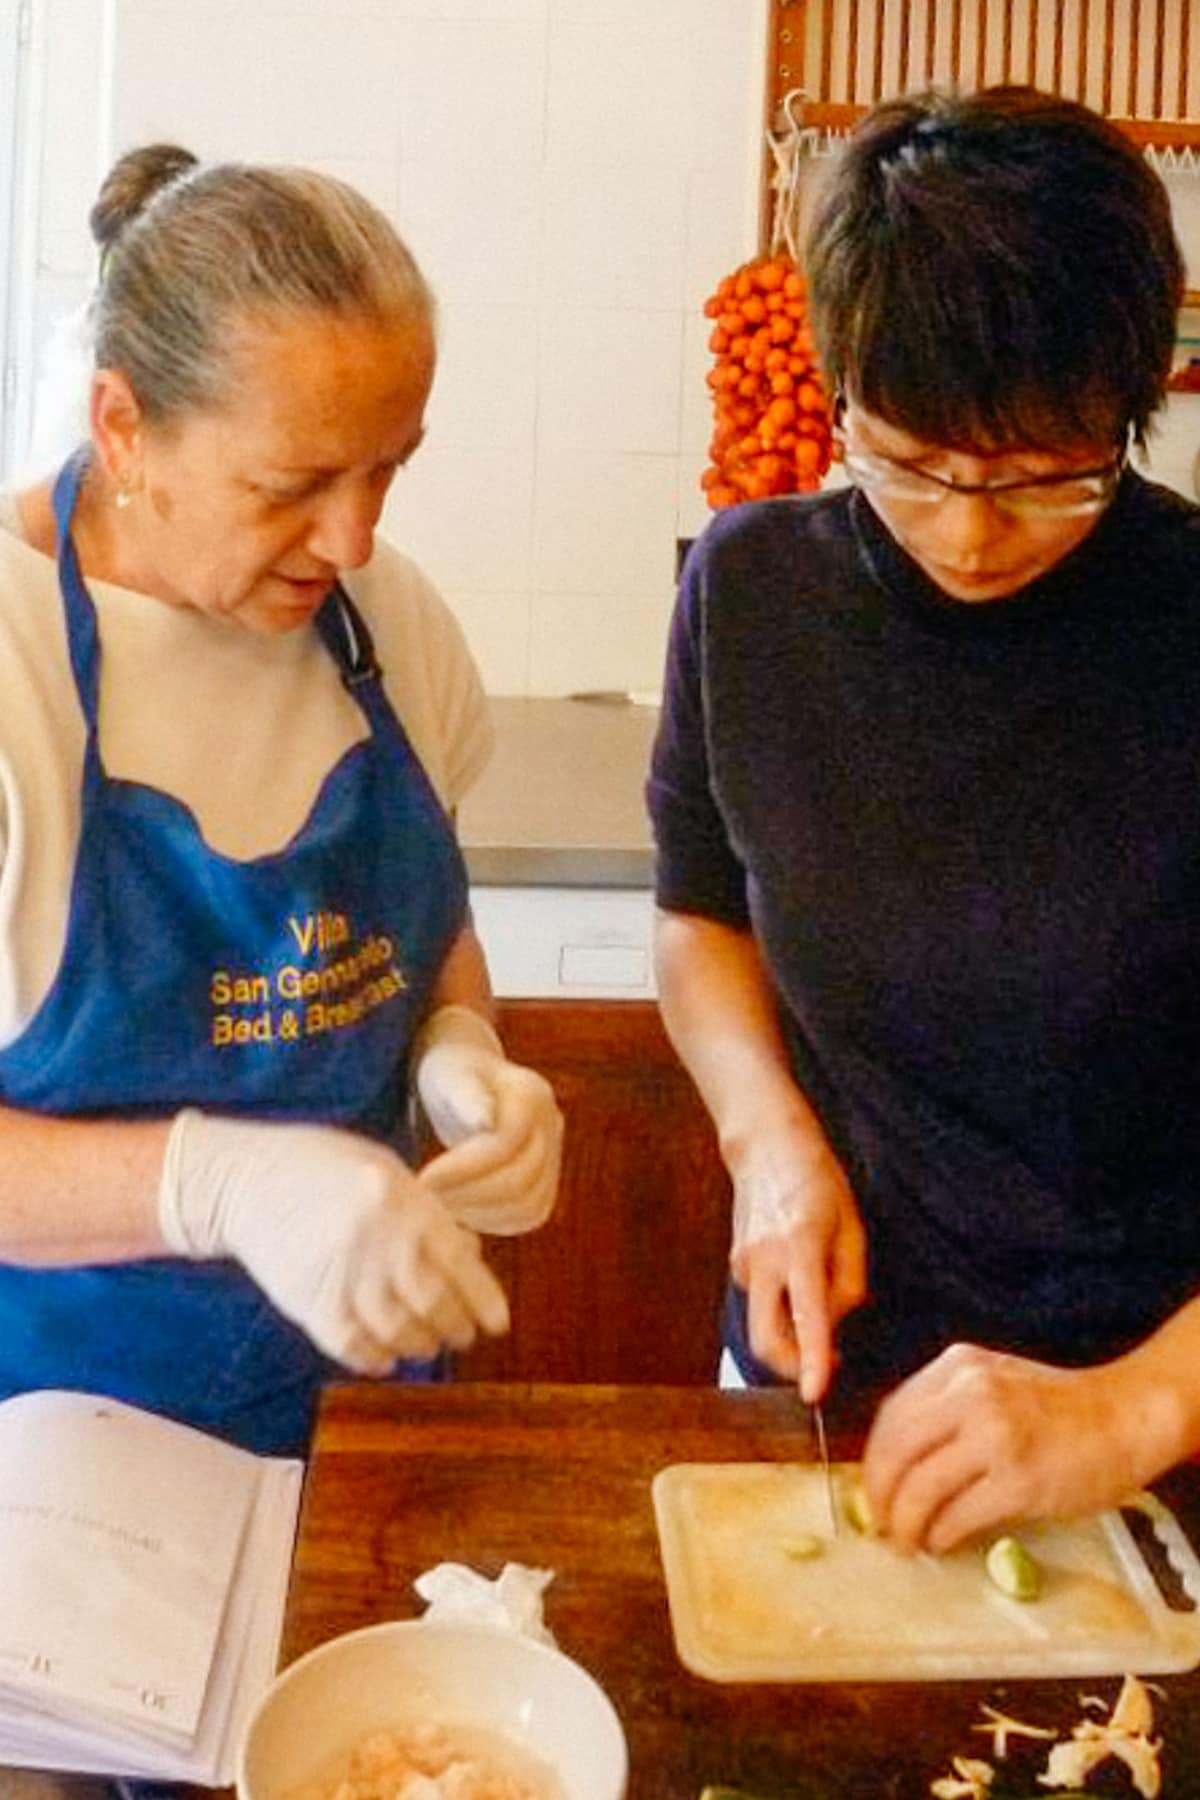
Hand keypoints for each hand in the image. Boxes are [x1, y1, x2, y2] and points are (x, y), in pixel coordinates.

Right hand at [158, 1108, 509, 1375]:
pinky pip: (354, 1346)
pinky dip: (375, 1360)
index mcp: (404, 1203)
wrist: (246, 1180)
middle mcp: (379, 1241)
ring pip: (398, 1331)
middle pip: (433, 1303)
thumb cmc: (324, 1168)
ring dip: (419, 1346)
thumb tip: (470, 1259)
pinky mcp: (309, 1303)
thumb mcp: (386, 1172)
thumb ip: (428, 1214)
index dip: (483, 1300)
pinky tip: (385, 1358)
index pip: (459, 1263)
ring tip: (425, 1345)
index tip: (496, 1324)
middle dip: (455, 1327)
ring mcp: (343, 1274)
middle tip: (461, 1335)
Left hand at [414, 1005, 562, 1233]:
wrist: (471, 1082)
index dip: (464, 1169)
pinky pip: (528, 1216)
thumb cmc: (451, 1075)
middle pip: (520, 1180)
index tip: (423, 1180)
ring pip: (528, 1205)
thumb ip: (466, 1096)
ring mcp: (555, 1155)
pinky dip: (493, 1221)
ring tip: (439, 1204)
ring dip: (479, 1213)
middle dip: (468, 1195)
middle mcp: (552, 1124)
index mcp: (532, 1094)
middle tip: (426, 1198)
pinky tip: (459, 1210)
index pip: (505, 1145)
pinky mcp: (547, 1183)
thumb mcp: (449, 1075)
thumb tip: (486, 1121)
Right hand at [728, 1131, 866, 1400]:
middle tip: (824, 1366)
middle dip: (792, 1366)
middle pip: (766, 1339)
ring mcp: (744, 1265)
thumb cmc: (818, 1183)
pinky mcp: (737, 1266)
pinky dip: (784, 1306)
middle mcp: (764, 1261)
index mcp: (800, 1248)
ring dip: (792, 1330)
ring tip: (819, 1287)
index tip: (814, 1394)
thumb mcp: (851, 1227)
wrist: (766, 1148)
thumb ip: (848, 1282)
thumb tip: (832, 1326)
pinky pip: (764, 1302)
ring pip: (766, 1323)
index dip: (810, 1361)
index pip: (807, 1316)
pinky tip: (798, 1273)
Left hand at [861, 1342, 1148, 1552]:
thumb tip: (897, 1464)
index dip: (873, 1462)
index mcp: (958, 1367)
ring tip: (909, 1541)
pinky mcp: (1019, 1480)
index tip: (874, 1490)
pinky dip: (940, 1535)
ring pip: (920, 1488)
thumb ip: (947, 1409)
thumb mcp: (994, 1383)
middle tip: (881, 1525)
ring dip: (905, 1524)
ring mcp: (995, 1436)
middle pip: (894, 1453)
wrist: (1124, 1419)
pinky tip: (942, 1542)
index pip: (890, 1416)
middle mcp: (970, 1394)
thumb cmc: (1060, 1409)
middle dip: (879, 1497)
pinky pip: (957, 1515)